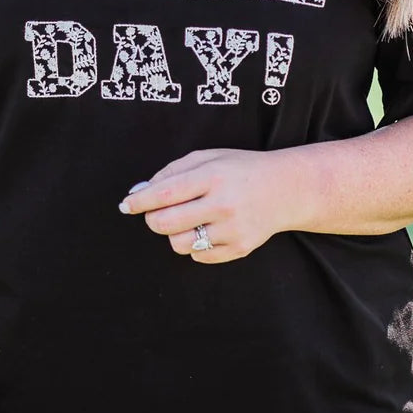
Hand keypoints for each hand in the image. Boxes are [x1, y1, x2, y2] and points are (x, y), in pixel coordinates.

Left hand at [118, 147, 294, 262]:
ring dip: (174, 233)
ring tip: (186, 220)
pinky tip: (206, 229)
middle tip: (156, 214)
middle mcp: (223, 204)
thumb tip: (139, 192)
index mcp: (213, 176)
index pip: (164, 193)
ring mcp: (233, 230)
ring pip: (179, 244)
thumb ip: (172, 171)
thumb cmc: (240, 169)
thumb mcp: (209, 157)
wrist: (286, 189)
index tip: (127, 204)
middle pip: (166, 223)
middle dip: (153, 219)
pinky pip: (199, 256)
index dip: (140, 201)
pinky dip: (195, 245)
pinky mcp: (240, 248)